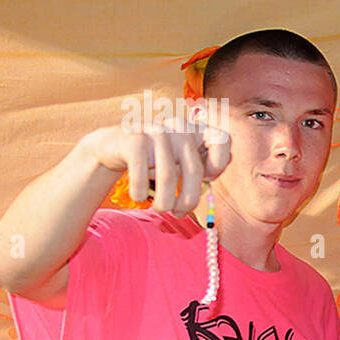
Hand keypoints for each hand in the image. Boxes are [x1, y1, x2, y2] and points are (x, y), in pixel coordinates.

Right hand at [79, 117, 230, 216]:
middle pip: (195, 170)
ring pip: (168, 177)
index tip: (208, 179)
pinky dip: (140, 193)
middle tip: (179, 213)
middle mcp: (180, 126)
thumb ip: (204, 162)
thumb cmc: (157, 157)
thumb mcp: (183, 158)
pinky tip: (139, 197)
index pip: (223, 140)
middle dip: (188, 200)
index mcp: (197, 130)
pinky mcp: (134, 139)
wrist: (114, 144)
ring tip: (161, 209)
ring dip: (165, 202)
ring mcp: (157, 130)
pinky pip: (140, 176)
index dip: (220, 163)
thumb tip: (224, 165)